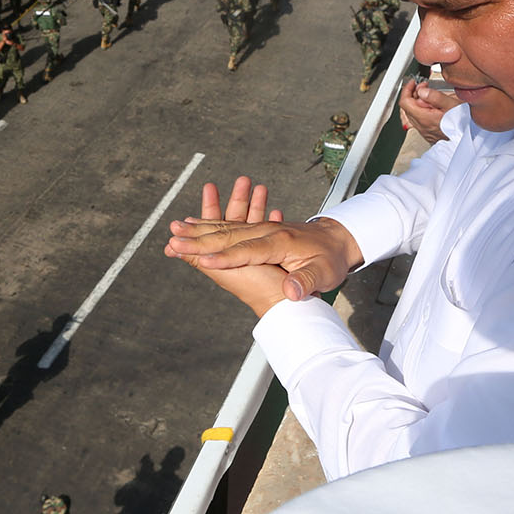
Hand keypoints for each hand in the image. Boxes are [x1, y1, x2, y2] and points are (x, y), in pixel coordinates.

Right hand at [166, 177, 363, 311]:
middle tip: (174, 238)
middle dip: (200, 238)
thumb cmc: (331, 259)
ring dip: (200, 227)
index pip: (246, 251)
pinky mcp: (259, 230)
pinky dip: (211, 223)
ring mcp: (261, 229)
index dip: (225, 257)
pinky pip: (231, 224)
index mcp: (280, 242)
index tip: (204, 261)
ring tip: (177, 226)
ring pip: (225, 227)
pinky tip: (195, 222)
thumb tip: (292, 291)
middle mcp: (266, 233)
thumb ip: (306, 281)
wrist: (339, 239)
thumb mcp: (324, 273)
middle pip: (228, 235)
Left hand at [398, 78, 461, 144]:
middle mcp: (422, 127)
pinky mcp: (429, 134)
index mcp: (424, 118)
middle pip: (407, 108)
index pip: (405, 102)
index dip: (407, 90)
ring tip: (431, 97)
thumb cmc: (464, 123)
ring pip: (413, 114)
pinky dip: (422, 111)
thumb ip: (434, 96)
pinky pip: (419, 121)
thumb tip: (421, 91)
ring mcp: (425, 132)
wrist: (471, 138)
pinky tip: (434, 108)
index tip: (413, 83)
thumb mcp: (452, 104)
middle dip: (413, 94)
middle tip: (424, 87)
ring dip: (418, 103)